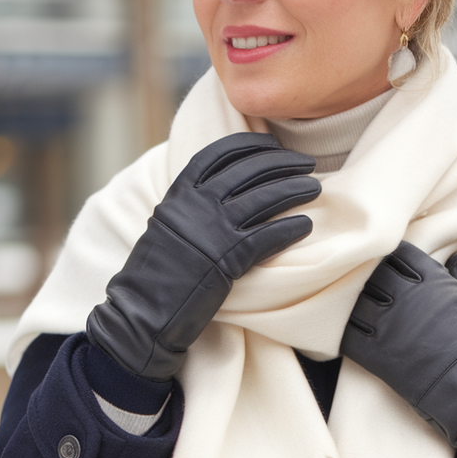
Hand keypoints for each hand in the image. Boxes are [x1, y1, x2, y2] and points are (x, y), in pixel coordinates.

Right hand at [87, 133, 320, 380]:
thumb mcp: (165, 228)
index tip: (273, 144)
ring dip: (294, 190)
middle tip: (307, 162)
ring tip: (314, 188)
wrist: (142, 313)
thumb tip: (211, 196)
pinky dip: (289, 228)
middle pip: (248, 171)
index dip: (251, 145)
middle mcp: (196, 205)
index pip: (219, 154)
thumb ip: (187, 208)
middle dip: (282, 162)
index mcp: (179, 193)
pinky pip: (267, 237)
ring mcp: (212, 231)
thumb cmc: (153, 277)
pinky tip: (306, 225)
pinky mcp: (227, 260)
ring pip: (263, 199)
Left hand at [341, 242, 456, 457]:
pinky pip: (344, 333)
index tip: (382, 262)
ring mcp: (387, 323)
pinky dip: (338, 329)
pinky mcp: (375, 353)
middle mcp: (405, 295)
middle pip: (368, 272)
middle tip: (353, 280)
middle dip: (361, 274)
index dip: (387, 256)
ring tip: (340, 303)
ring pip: (351, 299)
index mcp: (431, 278)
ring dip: (344, 300)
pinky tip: (336, 330)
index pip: (397, 253)